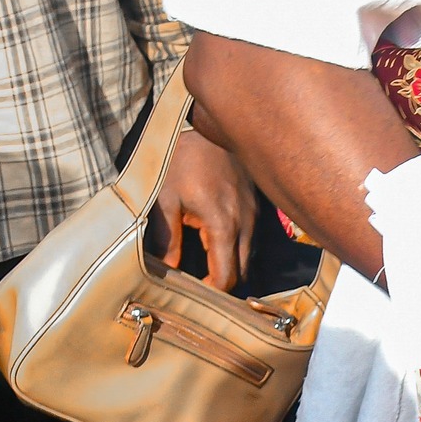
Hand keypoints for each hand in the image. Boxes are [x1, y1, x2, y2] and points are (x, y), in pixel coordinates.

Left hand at [153, 125, 256, 292]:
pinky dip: (237, 248)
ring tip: (205, 266)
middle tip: (198, 286)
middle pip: (242, 272)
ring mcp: (254, 214)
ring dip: (231, 264)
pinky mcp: (255, 205)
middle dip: (223, 283)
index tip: (193, 294)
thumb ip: (167, 239)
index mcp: (222, 224)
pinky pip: (251, 238)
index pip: (227, 276)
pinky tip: (216, 243)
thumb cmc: (180, 161)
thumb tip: (166, 270)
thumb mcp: (165, 200)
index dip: (211, 292)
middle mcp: (245, 223)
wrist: (205, 127)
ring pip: (249, 256)